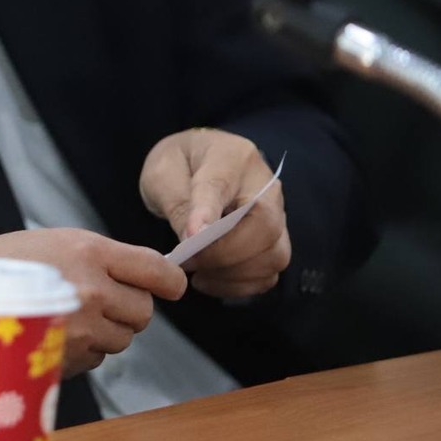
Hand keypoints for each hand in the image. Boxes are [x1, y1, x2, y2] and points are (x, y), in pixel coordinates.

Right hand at [0, 228, 185, 377]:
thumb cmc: (0, 265)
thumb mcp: (52, 243)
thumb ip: (98, 259)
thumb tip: (143, 277)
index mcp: (89, 253)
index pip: (158, 271)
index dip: (169, 282)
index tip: (167, 285)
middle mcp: (92, 291)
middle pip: (144, 310)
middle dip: (127, 308)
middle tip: (97, 300)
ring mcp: (82, 329)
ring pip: (123, 338)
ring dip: (105, 331)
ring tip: (67, 316)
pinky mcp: (70, 359)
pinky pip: (97, 357)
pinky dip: (84, 349)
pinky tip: (54, 333)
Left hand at [139, 128, 289, 298]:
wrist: (195, 163)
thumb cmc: (178, 166)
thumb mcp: (163, 175)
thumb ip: (178, 204)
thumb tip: (194, 241)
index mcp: (229, 156)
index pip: (221, 185)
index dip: (207, 214)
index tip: (192, 238)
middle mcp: (264, 184)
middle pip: (264, 226)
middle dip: (224, 254)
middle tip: (188, 262)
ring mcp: (277, 213)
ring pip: (274, 254)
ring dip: (233, 273)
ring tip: (196, 272)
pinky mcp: (275, 239)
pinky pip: (269, 272)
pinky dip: (240, 284)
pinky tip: (210, 279)